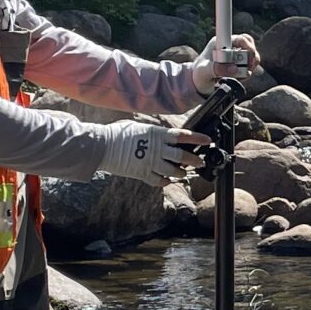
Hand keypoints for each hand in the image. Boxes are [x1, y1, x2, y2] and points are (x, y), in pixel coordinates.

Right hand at [94, 121, 211, 184]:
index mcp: (158, 134)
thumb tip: (163, 136)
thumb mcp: (139, 128)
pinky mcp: (143, 174)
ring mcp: (151, 162)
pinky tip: (167, 180)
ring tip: (183, 173)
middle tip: (200, 163)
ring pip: (174, 171)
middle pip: (183, 156)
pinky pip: (159, 181)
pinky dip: (166, 181)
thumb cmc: (118, 134)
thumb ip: (154, 134)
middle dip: (194, 160)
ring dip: (181, 173)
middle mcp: (158, 149)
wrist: (102, 146)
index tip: (208, 140)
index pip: (183, 136)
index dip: (198, 138)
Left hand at [190, 32, 260, 94]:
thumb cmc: (198, 75)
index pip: (239, 38)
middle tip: (247, 68)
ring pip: (251, 55)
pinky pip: (249, 65)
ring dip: (250, 66)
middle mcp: (228, 46)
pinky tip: (240, 78)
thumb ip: (217, 69)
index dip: (247, 45)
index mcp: (219, 42)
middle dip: (250, 58)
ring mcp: (234, 54)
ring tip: (242, 75)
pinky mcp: (238, 64)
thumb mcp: (204, 72)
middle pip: (249, 44)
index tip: (249, 56)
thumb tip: (234, 69)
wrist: (198, 83)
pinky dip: (248, 72)